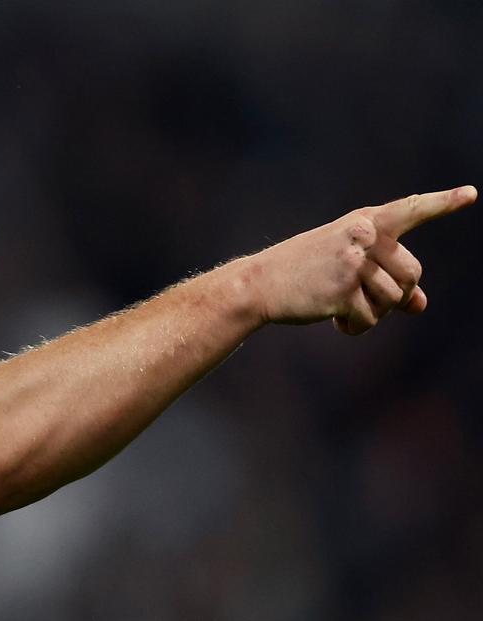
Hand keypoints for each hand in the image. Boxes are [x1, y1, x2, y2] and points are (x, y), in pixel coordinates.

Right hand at [251, 185, 476, 333]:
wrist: (259, 284)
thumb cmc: (304, 271)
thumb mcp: (347, 265)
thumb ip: (387, 278)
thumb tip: (421, 305)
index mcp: (365, 223)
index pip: (410, 210)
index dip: (442, 203)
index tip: (472, 194)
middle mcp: (363, 237)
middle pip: (412, 274)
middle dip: (396, 294)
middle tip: (365, 297)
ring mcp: (353, 263)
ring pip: (394, 300)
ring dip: (372, 312)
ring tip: (342, 306)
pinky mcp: (342, 291)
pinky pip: (369, 319)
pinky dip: (355, 326)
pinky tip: (334, 319)